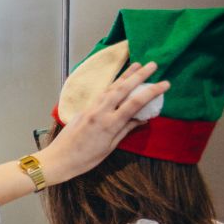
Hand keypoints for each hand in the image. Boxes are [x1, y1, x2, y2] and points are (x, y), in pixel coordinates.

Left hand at [42, 61, 170, 183]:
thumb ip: (126, 130)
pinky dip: (112, 85)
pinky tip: (118, 80)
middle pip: (123, 88)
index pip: (135, 103)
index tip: (165, 84)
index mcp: (110, 124)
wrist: (58, 159)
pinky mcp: (83, 109)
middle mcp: (100, 112)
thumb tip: (142, 119)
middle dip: (139, 75)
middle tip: (153, 64)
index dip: (151, 91)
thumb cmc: (85, 159)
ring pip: (110, 88)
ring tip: (136, 65)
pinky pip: (101, 94)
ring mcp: (90, 109)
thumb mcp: (110, 147)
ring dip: (125, 76)